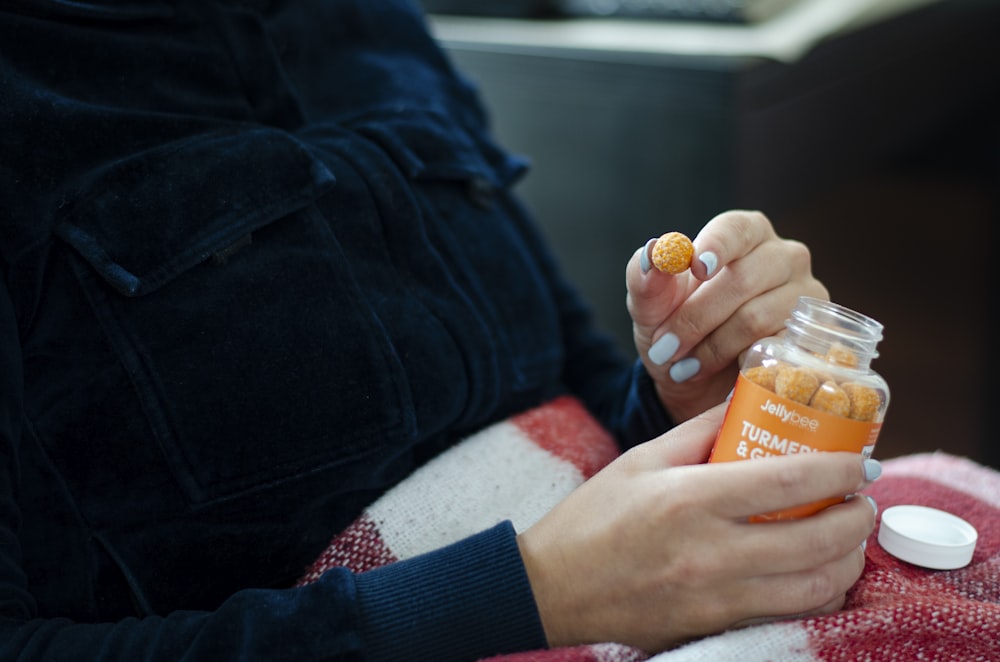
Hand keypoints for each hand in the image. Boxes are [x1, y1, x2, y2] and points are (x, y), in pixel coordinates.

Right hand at [516, 403, 877, 652]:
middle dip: (857, 517)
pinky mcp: (715, 626)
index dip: (839, 469)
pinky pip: (789, 615)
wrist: (552, 588)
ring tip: (846, 535)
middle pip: (818, 540)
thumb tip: (749, 401)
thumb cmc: (593, 518)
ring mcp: (716, 597)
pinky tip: (816, 572)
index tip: (860, 461)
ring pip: (815, 587)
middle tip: (860, 499)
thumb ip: (699, 429)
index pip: (789, 480)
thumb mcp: (641, 459)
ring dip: (847, 559)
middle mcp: (709, 553)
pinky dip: (818, 594)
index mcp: (689, 499)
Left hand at [626, 210, 827, 423]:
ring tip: (683, 366)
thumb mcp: (650, 305)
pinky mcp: (813, 338)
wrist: (692, 375)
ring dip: (710, 348)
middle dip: (695, 318)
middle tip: (664, 348)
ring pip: (756, 318)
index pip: (735, 229)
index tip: (696, 269)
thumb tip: (653, 254)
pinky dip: (738, 364)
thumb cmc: (673, 325)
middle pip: (742, 279)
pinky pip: (776, 350)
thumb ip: (645, 277)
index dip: (716, 247)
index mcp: (745, 233)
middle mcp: (784, 256)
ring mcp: (805, 296)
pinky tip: (718, 373)